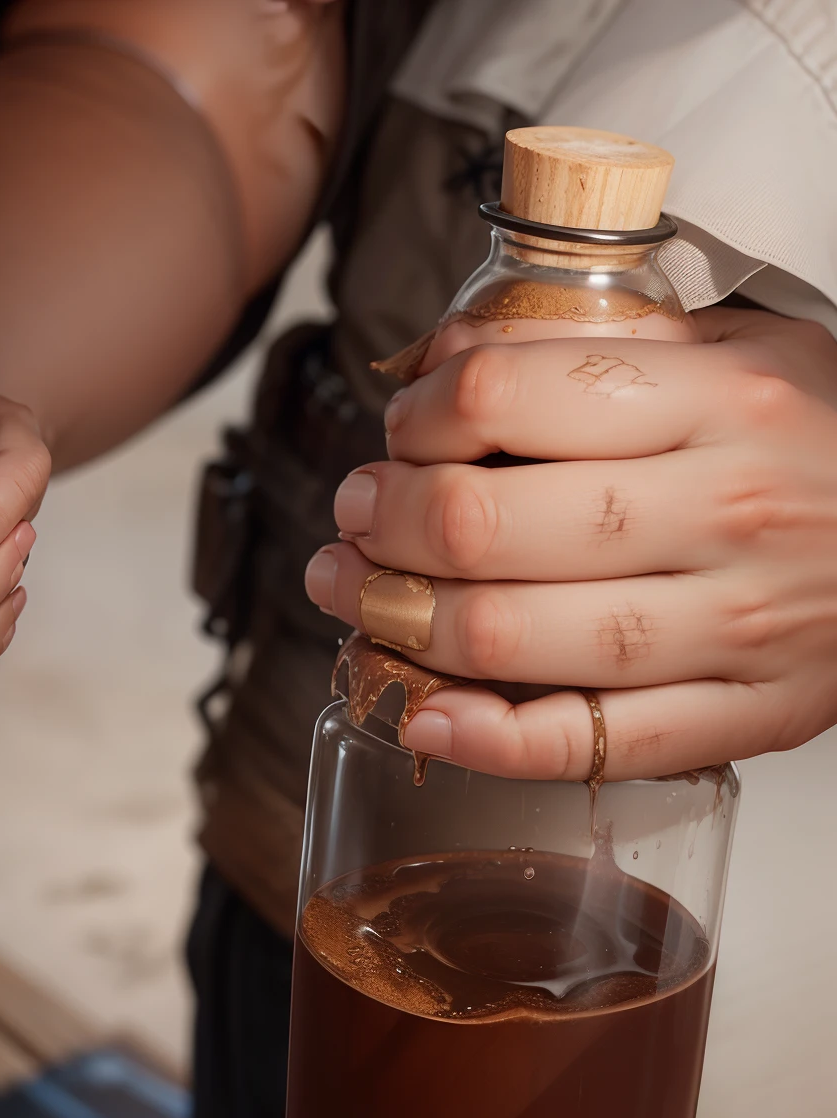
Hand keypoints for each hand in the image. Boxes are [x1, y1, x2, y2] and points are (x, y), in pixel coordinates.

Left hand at [304, 309, 836, 779]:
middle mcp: (724, 511)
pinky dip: (490, 741)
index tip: (402, 429)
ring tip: (358, 596)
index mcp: (721, 401)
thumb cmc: (828, 444)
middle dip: (388, 521)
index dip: (420, 416)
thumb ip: (605, 346)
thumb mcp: (746, 350)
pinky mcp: (740, 717)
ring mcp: (733, 627)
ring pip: (520, 635)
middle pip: (490, 524)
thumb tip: (451, 356)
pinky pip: (591, 743)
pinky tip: (426, 717)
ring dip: (404, 621)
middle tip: (357, 515)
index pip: (511, 397)